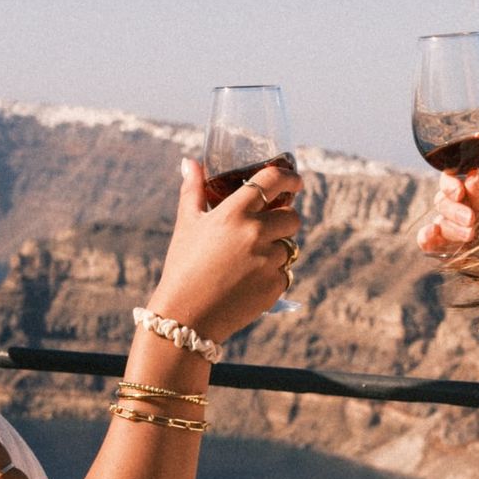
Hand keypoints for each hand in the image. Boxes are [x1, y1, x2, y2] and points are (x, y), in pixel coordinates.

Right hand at [146, 158, 302, 341]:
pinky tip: (248, 281)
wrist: (186, 317)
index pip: (272, 181)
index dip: (289, 177)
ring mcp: (268, 261)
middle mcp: (255, 233)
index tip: (295, 180)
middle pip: (292, 216)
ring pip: (289, 246)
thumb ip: (193, 190)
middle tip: (269, 226)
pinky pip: (284, 273)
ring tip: (249, 260)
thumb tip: (190, 162)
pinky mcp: (275, 286)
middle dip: (284, 218)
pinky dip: (272, 274)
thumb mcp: (187, 224)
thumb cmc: (184, 266)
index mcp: (234, 213)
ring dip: (276, 249)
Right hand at [417, 167, 478, 256]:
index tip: (459, 192)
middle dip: (454, 209)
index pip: (454, 176)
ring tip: (472, 235)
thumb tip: (471, 175)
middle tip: (471, 220)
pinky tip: (432, 235)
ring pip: (439, 220)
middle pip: (443, 199)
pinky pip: (429, 241)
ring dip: (451, 227)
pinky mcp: (450, 248)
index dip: (451, 183)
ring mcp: (456, 226)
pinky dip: (427, 238)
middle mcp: (465, 204)